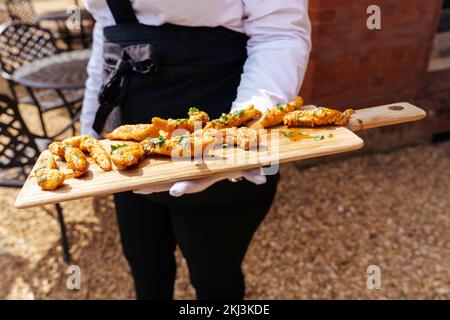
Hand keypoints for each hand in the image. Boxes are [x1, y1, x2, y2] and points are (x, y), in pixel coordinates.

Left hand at [133, 168, 266, 196]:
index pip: (197, 182)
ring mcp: (188, 167)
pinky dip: (154, 163)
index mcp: (209, 175)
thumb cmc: (239, 155)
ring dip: (151, 180)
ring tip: (132, 183)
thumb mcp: (247, 162)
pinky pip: (166, 162)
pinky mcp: (182, 158)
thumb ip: (252, 171)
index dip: (187, 186)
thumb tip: (262, 178)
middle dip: (158, 186)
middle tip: (139, 189)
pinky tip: (139, 163)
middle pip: (174, 181)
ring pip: (167, 175)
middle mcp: (196, 173)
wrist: (232, 145)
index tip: (174, 190)